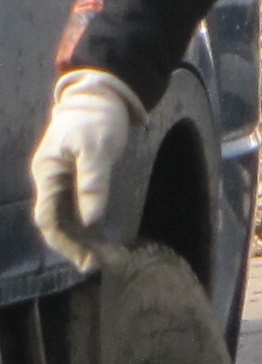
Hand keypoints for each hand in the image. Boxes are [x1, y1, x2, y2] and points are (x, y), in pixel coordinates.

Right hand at [26, 70, 139, 271]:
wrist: (101, 97)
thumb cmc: (97, 119)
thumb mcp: (97, 148)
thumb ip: (93, 183)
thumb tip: (91, 220)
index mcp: (48, 173)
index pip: (49, 217)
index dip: (66, 240)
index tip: (87, 259)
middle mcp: (50, 182)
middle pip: (58, 224)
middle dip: (77, 247)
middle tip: (103, 266)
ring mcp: (61, 183)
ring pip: (68, 220)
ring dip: (86, 241)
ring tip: (110, 260)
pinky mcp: (76, 183)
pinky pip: (78, 211)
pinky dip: (90, 229)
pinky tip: (104, 243)